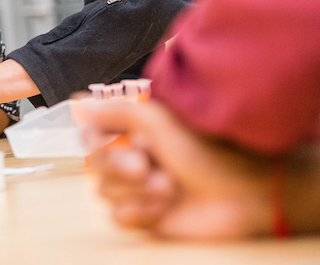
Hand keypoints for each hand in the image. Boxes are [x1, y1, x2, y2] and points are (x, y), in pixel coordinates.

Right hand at [78, 99, 273, 239]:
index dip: (93, 139)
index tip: (103, 139)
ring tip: (169, 186)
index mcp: (136, 131)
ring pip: (104, 191)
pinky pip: (118, 216)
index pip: (92, 133)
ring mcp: (139, 188)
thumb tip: (76, 102)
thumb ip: (116, 110)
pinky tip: (164, 207)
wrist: (243, 194)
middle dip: (118, 166)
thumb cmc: (209, 152)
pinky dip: (140, 211)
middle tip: (145, 165)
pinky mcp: (145, 216)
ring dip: (136, 190)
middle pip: (95, 164)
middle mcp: (134, 157)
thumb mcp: (160, 122)